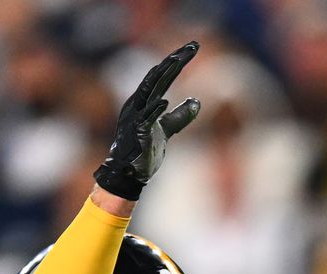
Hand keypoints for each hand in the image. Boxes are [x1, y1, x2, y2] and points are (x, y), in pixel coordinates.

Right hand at [94, 42, 201, 200]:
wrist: (130, 173)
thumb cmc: (144, 149)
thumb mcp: (166, 129)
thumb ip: (180, 115)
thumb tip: (196, 101)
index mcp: (143, 101)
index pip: (162, 76)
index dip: (177, 61)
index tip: (193, 48)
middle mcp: (137, 104)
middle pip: (157, 77)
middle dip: (174, 61)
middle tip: (191, 47)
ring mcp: (135, 117)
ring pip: (149, 92)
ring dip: (162, 76)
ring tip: (176, 61)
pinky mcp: (136, 134)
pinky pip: (145, 119)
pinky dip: (154, 110)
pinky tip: (164, 100)